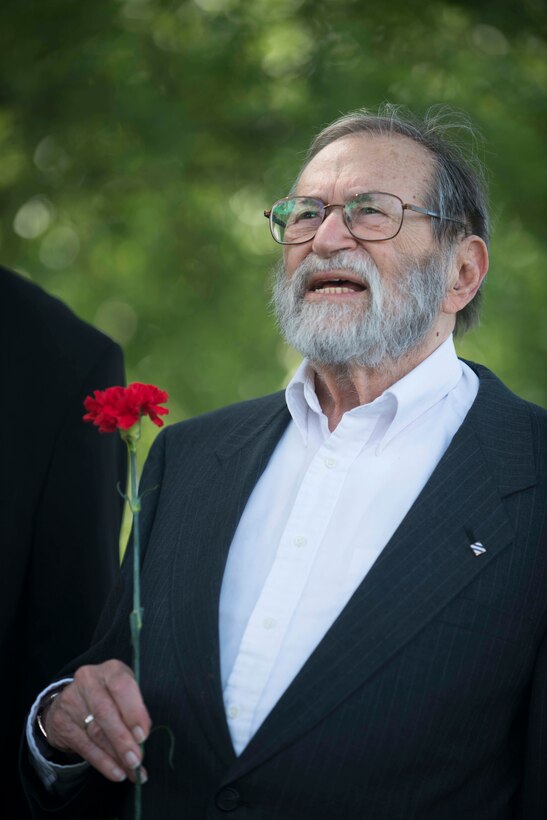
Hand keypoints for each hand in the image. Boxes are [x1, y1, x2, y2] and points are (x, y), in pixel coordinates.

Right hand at [43, 660, 150, 784]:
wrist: (70, 699)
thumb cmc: (109, 695)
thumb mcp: (124, 692)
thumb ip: (135, 707)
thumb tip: (143, 734)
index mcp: (110, 670)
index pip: (121, 686)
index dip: (133, 711)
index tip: (143, 735)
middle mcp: (88, 681)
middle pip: (106, 713)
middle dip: (123, 740)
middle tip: (137, 760)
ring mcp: (72, 701)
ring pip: (96, 733)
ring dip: (116, 756)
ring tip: (132, 771)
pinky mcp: (62, 723)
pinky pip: (85, 747)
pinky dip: (103, 763)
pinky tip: (117, 773)